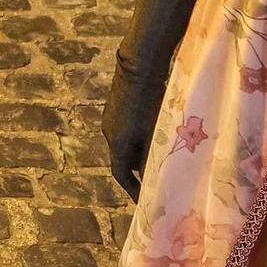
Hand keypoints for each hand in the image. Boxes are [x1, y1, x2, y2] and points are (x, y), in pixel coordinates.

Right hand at [102, 57, 166, 199]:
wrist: (138, 67)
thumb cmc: (150, 102)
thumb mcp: (154, 133)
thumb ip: (152, 156)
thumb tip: (152, 177)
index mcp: (116, 143)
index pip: (121, 174)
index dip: (132, 189)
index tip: (144, 199)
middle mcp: (109, 132)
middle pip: (123, 159)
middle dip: (138, 170)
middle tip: (156, 177)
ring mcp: (110, 118)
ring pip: (125, 143)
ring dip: (139, 152)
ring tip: (158, 155)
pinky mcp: (115, 106)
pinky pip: (126, 130)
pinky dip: (137, 138)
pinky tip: (153, 133)